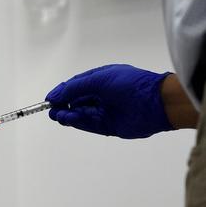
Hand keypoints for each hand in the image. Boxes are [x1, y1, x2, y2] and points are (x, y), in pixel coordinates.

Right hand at [45, 64, 172, 138]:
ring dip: (68, 115)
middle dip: (62, 105)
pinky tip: (69, 119)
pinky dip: (77, 122)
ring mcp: (105, 111)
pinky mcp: (109, 126)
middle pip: (76, 102)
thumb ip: (74, 88)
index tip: (49, 99)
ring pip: (80, 114)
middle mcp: (101, 96)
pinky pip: (89, 124)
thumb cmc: (129, 84)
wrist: (156, 103)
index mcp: (100, 81)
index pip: (75, 87)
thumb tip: (54, 96)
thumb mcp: (98, 79)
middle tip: (52, 110)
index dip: (61, 92)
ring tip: (59, 116)